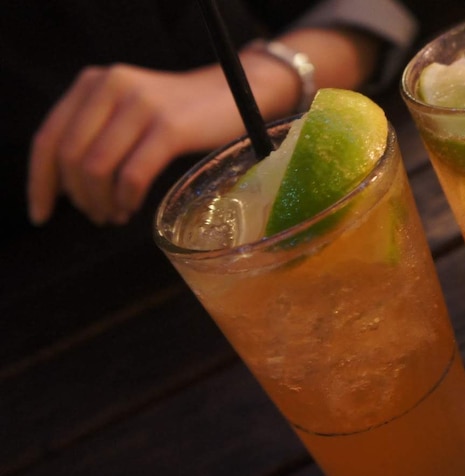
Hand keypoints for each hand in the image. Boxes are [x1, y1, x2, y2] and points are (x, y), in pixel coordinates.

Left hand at [28, 63, 249, 225]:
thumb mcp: (130, 108)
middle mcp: (112, 86)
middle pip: (70, 157)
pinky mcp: (169, 127)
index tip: (42, 213)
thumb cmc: (183, 112)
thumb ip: (97, 131)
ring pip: (97, 168)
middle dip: (79, 197)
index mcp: (94, 82)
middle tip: (95, 216)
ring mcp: (141, 105)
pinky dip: (126, 199)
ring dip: (102, 202)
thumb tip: (68, 186)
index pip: (48, 138)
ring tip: (115, 214)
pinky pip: (132, 175)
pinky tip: (132, 207)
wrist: (238, 92)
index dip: (39, 182)